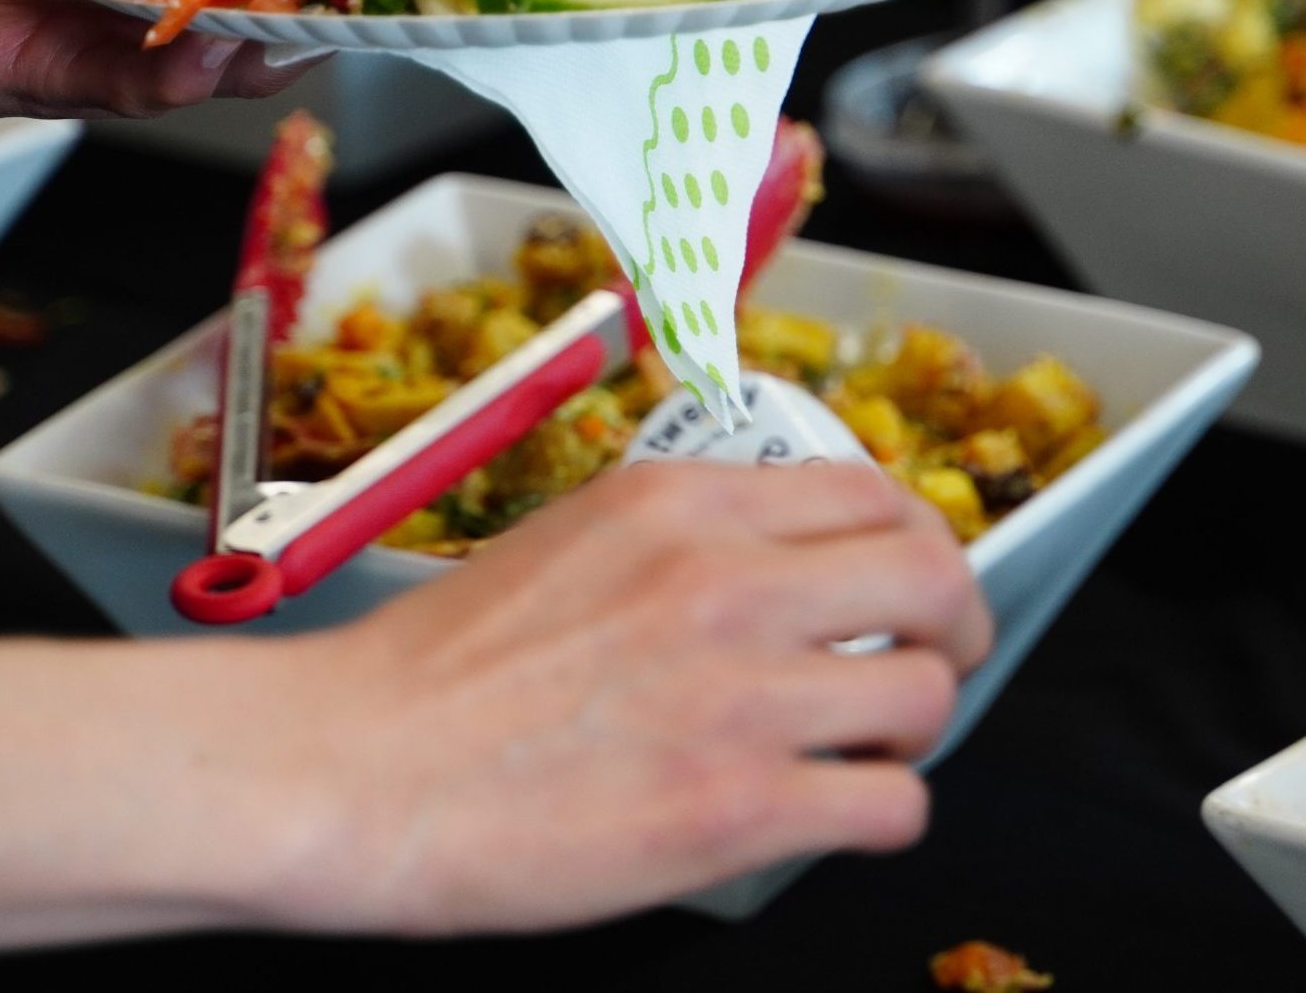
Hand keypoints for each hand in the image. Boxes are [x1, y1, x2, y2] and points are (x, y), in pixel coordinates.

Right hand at [0, 463, 988, 951]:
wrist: (351, 770)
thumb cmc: (435, 671)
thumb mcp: (573, 541)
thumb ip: (686, 538)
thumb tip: (781, 560)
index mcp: (683, 505)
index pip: (874, 492)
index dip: (917, 541)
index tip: (911, 579)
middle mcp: (728, 582)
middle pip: (931, 578)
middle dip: (954, 626)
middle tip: (936, 662)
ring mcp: (741, 695)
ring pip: (926, 696)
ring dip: (914, 728)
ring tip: (870, 748)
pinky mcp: (738, 808)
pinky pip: (893, 805)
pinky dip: (882, 813)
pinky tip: (835, 813)